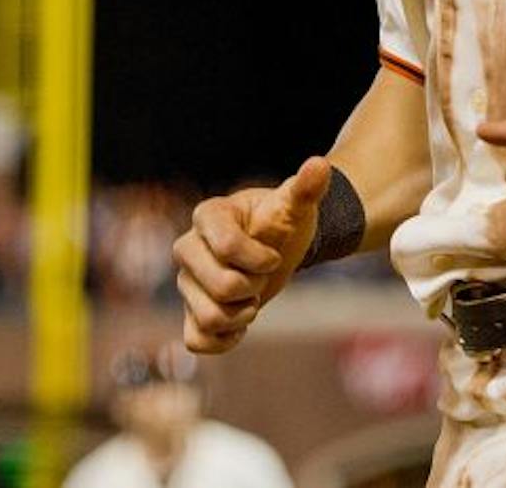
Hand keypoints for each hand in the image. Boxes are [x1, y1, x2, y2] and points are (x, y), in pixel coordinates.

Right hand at [172, 156, 329, 353]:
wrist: (278, 249)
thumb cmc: (283, 223)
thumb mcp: (296, 206)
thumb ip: (306, 188)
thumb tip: (319, 165)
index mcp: (208, 216)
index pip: (227, 247)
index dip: (260, 258)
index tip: (275, 255)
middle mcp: (188, 248)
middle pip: (219, 286)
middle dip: (253, 287)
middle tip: (263, 277)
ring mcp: (186, 282)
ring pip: (207, 317)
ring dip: (241, 315)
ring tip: (253, 301)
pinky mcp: (190, 313)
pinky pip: (196, 340)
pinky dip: (223, 341)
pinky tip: (242, 326)